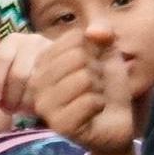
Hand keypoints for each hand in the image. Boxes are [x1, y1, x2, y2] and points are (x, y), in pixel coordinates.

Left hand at [0, 31, 54, 117]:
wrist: (57, 70)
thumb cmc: (24, 75)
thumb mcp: (6, 73)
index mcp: (13, 40)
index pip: (0, 58)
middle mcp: (34, 40)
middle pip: (18, 73)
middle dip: (10, 97)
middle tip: (9, 110)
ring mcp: (54, 51)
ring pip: (38, 82)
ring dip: (27, 101)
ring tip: (23, 109)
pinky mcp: (70, 64)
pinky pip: (54, 88)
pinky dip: (45, 101)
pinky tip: (40, 106)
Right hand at [33, 25, 138, 154]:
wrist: (116, 122)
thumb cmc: (107, 86)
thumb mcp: (108, 54)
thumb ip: (103, 35)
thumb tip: (93, 30)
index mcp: (43, 61)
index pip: (74, 37)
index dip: (94, 50)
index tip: (91, 66)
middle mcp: (37, 81)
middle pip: (77, 57)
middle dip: (97, 71)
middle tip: (94, 86)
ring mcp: (44, 104)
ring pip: (84, 78)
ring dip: (99, 88)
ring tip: (93, 98)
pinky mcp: (58, 124)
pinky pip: (89, 101)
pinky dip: (100, 105)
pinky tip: (94, 112)